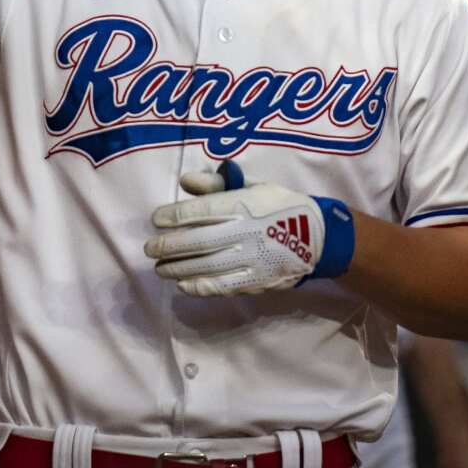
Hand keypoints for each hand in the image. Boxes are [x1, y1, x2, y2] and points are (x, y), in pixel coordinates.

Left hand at [144, 165, 353, 295]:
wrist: (318, 238)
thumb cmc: (279, 206)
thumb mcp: (253, 185)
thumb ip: (218, 183)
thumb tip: (185, 181)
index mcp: (245, 205)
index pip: (203, 211)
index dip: (176, 215)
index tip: (155, 219)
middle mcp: (247, 233)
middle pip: (201, 242)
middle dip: (170, 246)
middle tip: (149, 248)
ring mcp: (253, 259)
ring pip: (209, 266)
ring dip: (179, 268)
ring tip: (159, 268)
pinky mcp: (258, 280)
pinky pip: (225, 286)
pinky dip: (201, 287)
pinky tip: (182, 285)